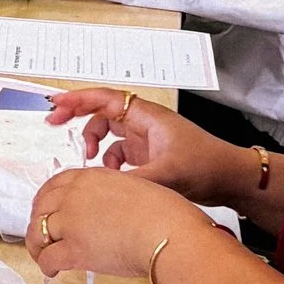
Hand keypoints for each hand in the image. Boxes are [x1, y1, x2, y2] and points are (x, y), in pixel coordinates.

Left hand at [25, 163, 193, 283]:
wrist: (168, 233)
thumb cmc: (164, 214)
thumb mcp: (134, 187)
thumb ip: (112, 194)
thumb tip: (108, 209)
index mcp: (89, 178)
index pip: (54, 184)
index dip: (45, 200)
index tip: (46, 210)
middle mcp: (74, 195)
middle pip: (41, 207)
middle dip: (38, 222)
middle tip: (42, 235)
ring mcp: (71, 221)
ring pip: (39, 232)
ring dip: (38, 246)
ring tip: (43, 256)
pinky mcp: (74, 249)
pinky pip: (48, 258)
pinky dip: (46, 266)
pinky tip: (52, 271)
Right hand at [46, 88, 234, 200]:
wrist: (230, 179)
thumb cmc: (206, 167)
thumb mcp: (167, 175)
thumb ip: (132, 180)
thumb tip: (101, 185)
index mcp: (146, 116)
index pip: (105, 99)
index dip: (78, 99)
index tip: (56, 104)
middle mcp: (143, 122)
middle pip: (100, 110)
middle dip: (76, 115)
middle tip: (53, 122)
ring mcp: (145, 137)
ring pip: (107, 132)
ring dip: (93, 142)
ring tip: (88, 159)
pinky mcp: (149, 154)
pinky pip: (118, 151)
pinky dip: (109, 161)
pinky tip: (112, 176)